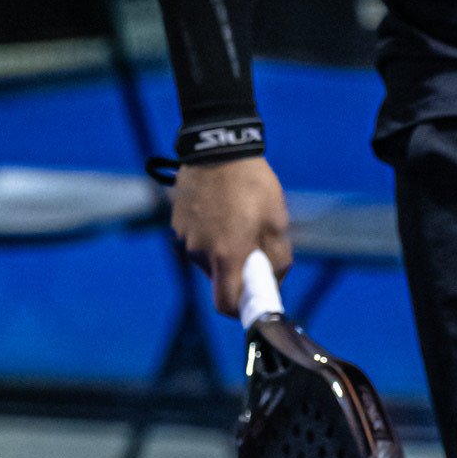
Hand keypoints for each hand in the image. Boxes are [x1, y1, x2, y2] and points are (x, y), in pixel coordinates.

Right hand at [168, 155, 291, 314]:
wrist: (218, 148)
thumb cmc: (253, 184)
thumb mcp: (278, 222)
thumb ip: (278, 259)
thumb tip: (273, 280)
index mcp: (227, 255)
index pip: (226, 304)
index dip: (241, 309)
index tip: (255, 301)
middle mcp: (201, 252)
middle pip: (219, 281)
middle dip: (237, 273)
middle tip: (255, 249)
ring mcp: (186, 238)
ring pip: (208, 260)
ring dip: (224, 252)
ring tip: (239, 222)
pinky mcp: (178, 224)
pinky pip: (197, 241)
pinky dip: (211, 236)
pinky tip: (223, 212)